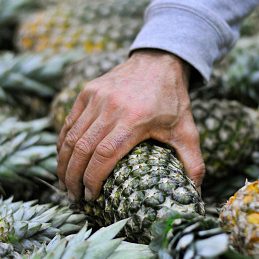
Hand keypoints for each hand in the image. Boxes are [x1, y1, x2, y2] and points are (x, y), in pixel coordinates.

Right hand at [56, 49, 204, 201]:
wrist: (159, 61)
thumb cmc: (173, 101)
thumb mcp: (188, 132)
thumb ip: (194, 163)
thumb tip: (195, 194)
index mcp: (135, 120)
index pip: (104, 155)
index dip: (93, 179)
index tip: (91, 197)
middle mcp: (111, 107)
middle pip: (82, 149)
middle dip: (74, 178)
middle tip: (74, 196)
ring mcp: (96, 97)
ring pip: (71, 136)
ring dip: (64, 163)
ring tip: (65, 184)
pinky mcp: (87, 91)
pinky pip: (69, 122)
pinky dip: (63, 143)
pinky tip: (64, 159)